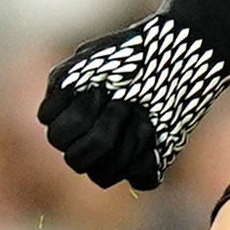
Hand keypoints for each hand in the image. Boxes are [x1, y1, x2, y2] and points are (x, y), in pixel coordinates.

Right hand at [36, 13, 229, 191]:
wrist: (182, 49)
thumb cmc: (135, 51)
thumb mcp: (92, 58)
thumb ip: (63, 84)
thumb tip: (47, 118)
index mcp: (70, 117)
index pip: (58, 138)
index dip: (78, 117)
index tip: (99, 90)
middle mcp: (89, 140)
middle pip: (76, 161)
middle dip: (101, 133)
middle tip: (124, 103)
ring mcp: (118, 153)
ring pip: (103, 176)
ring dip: (124, 143)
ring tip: (142, 113)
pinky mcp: (150, 160)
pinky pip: (141, 179)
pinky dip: (147, 157)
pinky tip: (154, 129)